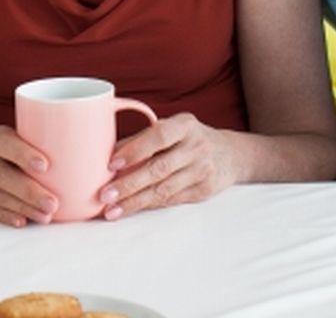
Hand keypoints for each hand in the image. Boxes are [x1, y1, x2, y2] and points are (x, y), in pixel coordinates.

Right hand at [0, 126, 57, 227]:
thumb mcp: (4, 135)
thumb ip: (27, 141)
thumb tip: (71, 148)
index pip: (7, 145)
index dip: (25, 154)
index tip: (45, 165)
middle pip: (6, 178)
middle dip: (31, 193)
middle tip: (53, 204)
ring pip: (1, 197)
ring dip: (25, 208)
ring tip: (46, 216)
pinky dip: (7, 216)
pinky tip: (23, 221)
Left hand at [99, 113, 237, 219]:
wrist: (230, 154)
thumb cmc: (190, 138)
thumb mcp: (173, 128)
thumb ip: (144, 138)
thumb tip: (108, 154)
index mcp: (185, 125)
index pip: (158, 136)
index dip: (135, 150)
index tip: (112, 164)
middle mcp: (196, 147)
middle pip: (159, 169)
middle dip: (128, 184)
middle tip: (105, 195)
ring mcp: (203, 171)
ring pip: (163, 190)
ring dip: (134, 202)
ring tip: (112, 210)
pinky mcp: (204, 191)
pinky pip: (171, 200)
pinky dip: (148, 205)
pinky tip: (131, 209)